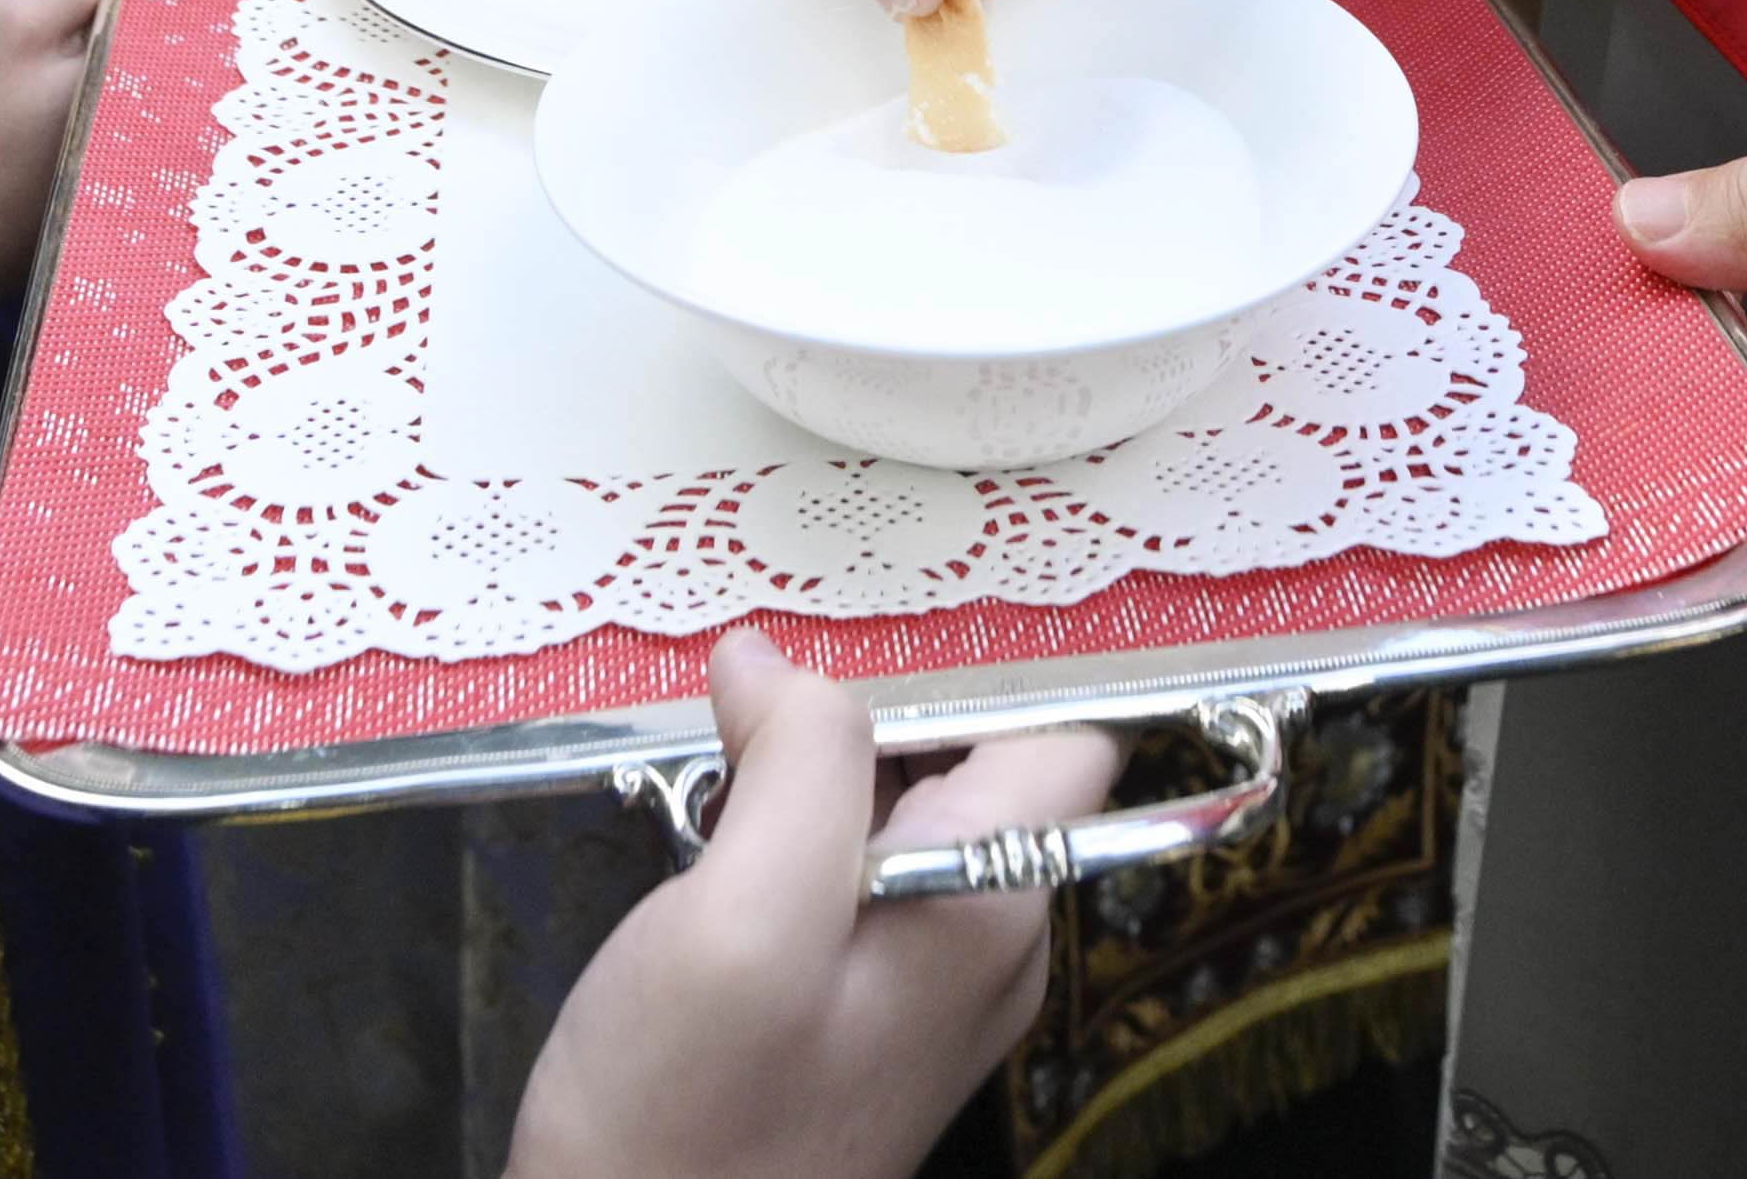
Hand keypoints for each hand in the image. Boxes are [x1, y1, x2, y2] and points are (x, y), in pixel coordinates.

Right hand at [0, 0, 169, 413]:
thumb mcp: (14, 16)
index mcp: (171, 91)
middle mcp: (182, 143)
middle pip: (191, 33)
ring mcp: (150, 178)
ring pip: (158, 71)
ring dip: (130, 36)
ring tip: (74, 19)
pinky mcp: (113, 195)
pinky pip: (132, 112)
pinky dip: (108, 83)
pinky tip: (54, 82)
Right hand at [507, 638, 1115, 1178]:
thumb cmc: (686, 1124)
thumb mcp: (738, 921)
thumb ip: (797, 770)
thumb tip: (779, 662)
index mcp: (990, 905)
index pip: (1060, 729)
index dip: (971, 660)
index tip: (859, 622)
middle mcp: (984, 944)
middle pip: (977, 761)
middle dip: (874, 706)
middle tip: (756, 691)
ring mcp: (923, 991)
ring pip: (904, 817)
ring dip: (820, 769)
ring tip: (721, 751)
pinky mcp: (855, 1020)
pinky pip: (853, 882)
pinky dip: (789, 834)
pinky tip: (711, 837)